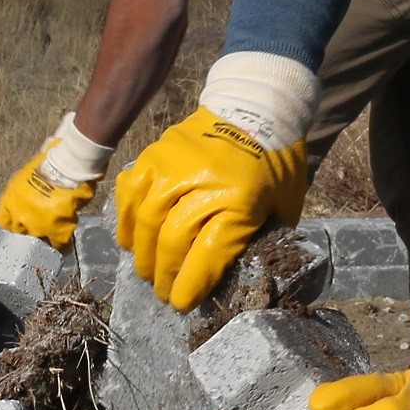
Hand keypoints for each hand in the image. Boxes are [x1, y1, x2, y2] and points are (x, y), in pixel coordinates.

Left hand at [0, 146, 93, 248]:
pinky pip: (58, 245)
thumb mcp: (26, 175)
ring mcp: (37, 226)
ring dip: (43, 240)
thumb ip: (24, 188)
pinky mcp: (57, 231)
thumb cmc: (47, 162)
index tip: (15, 228)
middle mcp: (20, 217)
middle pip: (19, 234)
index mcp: (9, 202)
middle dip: (26, 233)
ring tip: (48, 244)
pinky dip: (62, 247)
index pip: (2, 223)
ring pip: (38, 241)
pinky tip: (64, 250)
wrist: (66, 167)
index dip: (9, 227)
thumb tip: (25, 179)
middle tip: (35, 232)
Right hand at [113, 107, 305, 311]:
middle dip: (165, 275)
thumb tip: (239, 275)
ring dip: (143, 253)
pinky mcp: (154, 153)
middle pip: (173, 240)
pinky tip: (130, 241)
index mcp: (239, 200)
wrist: (258, 106)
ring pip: (146, 220)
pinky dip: (125, 220)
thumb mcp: (284, 206)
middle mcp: (202, 182)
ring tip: (147, 271)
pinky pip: (130, 192)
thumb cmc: (275, 162)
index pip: (207, 254)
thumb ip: (261, 239)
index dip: (191, 284)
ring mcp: (172, 165)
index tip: (181, 303)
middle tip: (163, 292)